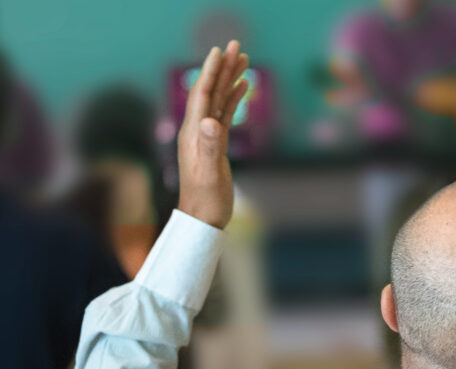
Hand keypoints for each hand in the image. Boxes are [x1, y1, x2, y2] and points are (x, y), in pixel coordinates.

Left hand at [177, 41, 249, 228]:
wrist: (202, 218)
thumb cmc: (206, 200)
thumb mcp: (210, 174)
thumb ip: (210, 148)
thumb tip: (210, 122)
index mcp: (193, 133)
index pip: (202, 94)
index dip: (211, 71)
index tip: (221, 51)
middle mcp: (197, 129)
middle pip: (210, 91)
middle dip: (223, 68)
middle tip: (237, 46)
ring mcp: (206, 135)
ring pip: (219, 99)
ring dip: (230, 79)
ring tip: (244, 60)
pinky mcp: (215, 143)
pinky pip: (224, 113)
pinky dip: (234, 97)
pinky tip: (243, 87)